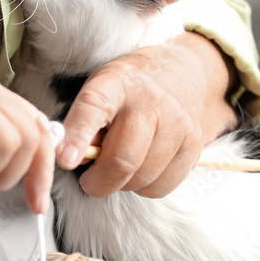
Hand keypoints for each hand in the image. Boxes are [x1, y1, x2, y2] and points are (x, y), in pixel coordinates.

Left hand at [56, 32, 237, 197]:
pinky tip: (143, 167)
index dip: (77, 137)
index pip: (93, 109)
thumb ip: (83, 123)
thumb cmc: (130, 88)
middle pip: (122, 159)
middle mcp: (150, 101)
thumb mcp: (100, 89)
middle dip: (98, 182)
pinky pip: (161, 187)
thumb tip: (73, 160)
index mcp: (116, 83)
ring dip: (123, 184)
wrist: (182, 73)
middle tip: (90, 181)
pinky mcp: (193, 145)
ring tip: (121, 165)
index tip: (65, 160)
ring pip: (142, 179)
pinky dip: (145, 187)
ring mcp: (176, 124)